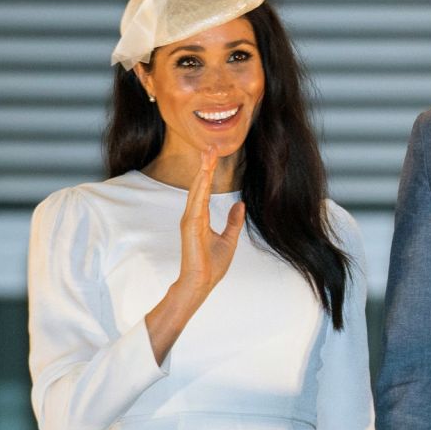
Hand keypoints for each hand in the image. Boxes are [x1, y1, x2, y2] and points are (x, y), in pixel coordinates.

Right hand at [176, 148, 245, 297]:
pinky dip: (200, 188)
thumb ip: (233, 222)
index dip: (208, 172)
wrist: (201, 283)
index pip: (204, 189)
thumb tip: (240, 205)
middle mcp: (192, 216)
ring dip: (202, 172)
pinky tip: (204, 176)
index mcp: (200, 217)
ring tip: (208, 155)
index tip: (213, 155)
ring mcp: (190, 220)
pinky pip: (196, 203)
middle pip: (199, 185)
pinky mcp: (191, 227)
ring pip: (197, 190)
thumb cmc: (212, 265)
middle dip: (205, 165)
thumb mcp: (229, 240)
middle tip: (210, 146)